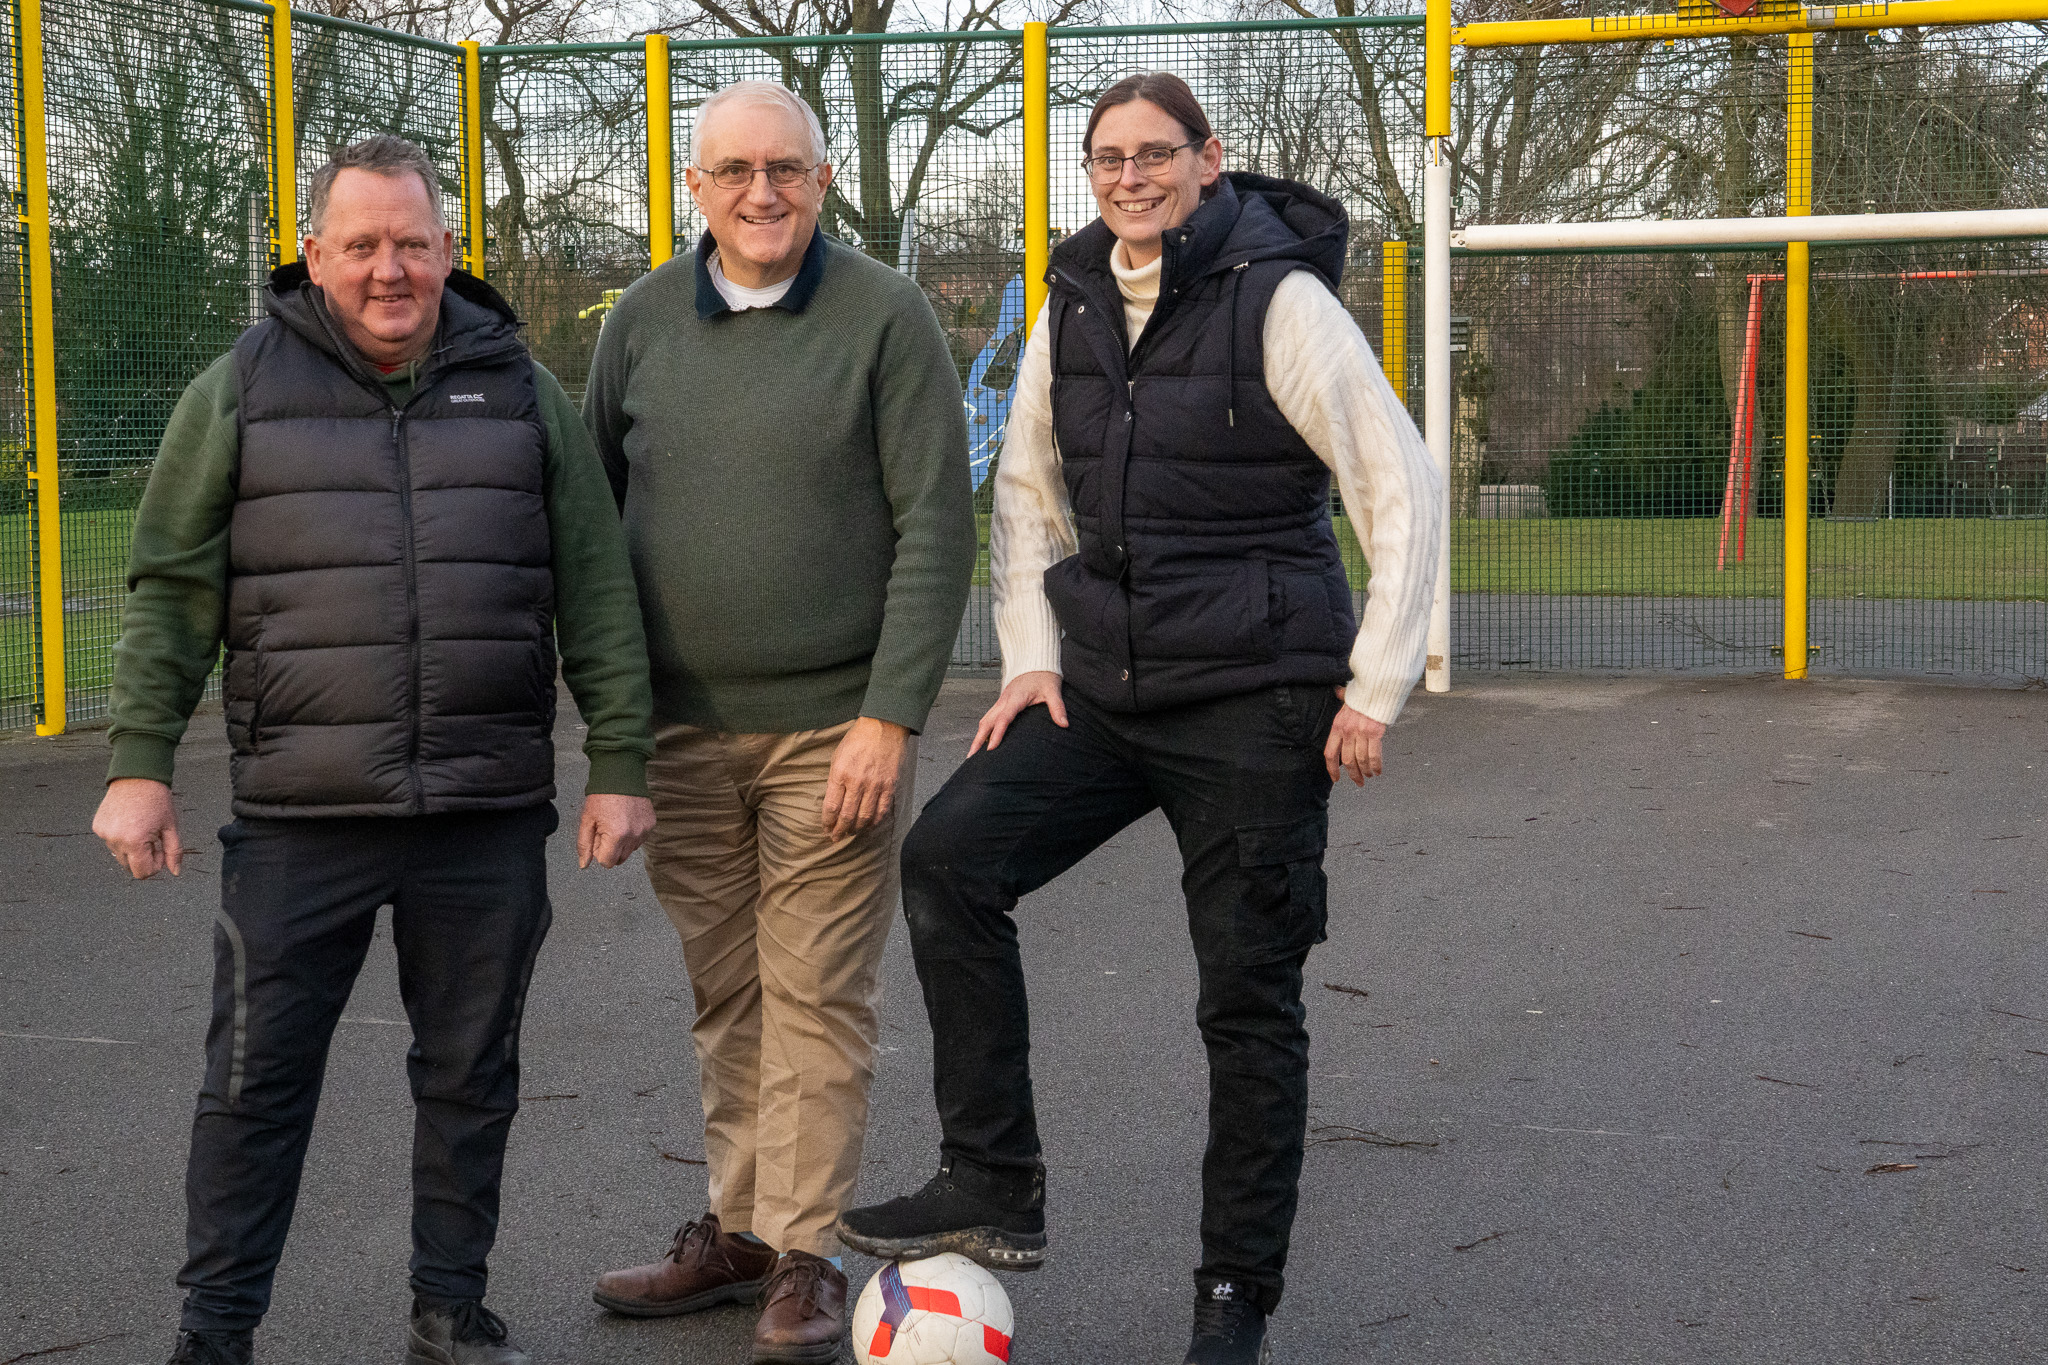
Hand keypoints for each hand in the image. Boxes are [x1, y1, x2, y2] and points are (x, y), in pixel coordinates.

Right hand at [93, 778, 183, 879]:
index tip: (161, 850)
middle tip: (153, 838)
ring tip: (141, 828)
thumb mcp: (171, 827)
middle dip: (143, 857)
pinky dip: (120, 837)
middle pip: (129, 866)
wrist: (138, 777)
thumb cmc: (157, 800)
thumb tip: (175, 871)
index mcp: (134, 842)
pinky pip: (110, 841)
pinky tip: (129, 822)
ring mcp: (104, 834)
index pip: (142, 872)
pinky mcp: (97, 826)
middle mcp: (115, 840)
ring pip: (119, 854)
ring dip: (131, 848)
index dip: (155, 865)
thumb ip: (174, 852)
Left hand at [577, 793, 655, 868]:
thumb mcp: (587, 820)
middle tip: (605, 830)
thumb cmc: (602, 796)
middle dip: (610, 849)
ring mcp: (644, 830)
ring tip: (616, 823)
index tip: (598, 837)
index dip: (599, 852)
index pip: (607, 862)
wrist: (621, 775)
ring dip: (622, 843)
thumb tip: (584, 864)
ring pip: (630, 850)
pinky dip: (632, 834)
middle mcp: (633, 835)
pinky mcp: (651, 824)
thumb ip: (584, 845)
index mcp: (616, 835)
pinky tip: (626, 820)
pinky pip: (640, 839)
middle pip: (620, 859)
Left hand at [822, 717, 910, 839]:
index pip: (831, 807)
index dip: (828, 822)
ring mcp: (875, 785)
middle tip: (836, 837)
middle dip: (840, 831)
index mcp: (840, 773)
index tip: (826, 828)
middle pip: (847, 816)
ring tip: (851, 833)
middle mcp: (857, 782)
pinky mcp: (890, 785)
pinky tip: (869, 826)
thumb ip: (835, 780)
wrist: (884, 726)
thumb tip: (834, 802)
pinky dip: (874, 822)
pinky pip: (881, 811)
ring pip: (864, 817)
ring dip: (856, 829)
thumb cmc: (857, 739)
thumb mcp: (837, 756)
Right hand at [971, 670, 1066, 755]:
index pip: (1004, 718)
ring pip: (985, 719)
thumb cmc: (1044, 675)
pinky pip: (989, 717)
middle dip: (978, 739)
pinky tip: (983, 740)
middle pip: (987, 721)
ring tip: (973, 753)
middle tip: (972, 757)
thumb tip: (1064, 724)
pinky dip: (984, 729)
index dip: (997, 734)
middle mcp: (1004, 700)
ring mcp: (1001, 701)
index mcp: (1016, 698)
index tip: (991, 748)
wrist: (1036, 662)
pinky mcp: (1002, 702)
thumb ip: (1057, 707)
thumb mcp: (1053, 690)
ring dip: (978, 735)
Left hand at [1324, 687, 1387, 785]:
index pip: (1330, 753)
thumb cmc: (1364, 692)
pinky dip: (1376, 765)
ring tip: (1369, 776)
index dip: (1332, 769)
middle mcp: (1347, 731)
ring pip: (1361, 760)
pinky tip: (1378, 771)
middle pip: (1347, 761)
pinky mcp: (1374, 733)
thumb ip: (1341, 698)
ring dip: (1365, 771)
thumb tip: (1337, 691)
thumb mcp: (1347, 697)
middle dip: (1353, 774)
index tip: (1336, 778)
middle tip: (1358, 782)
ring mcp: (1360, 733)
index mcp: (1337, 726)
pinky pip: (1374, 755)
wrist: (1377, 687)